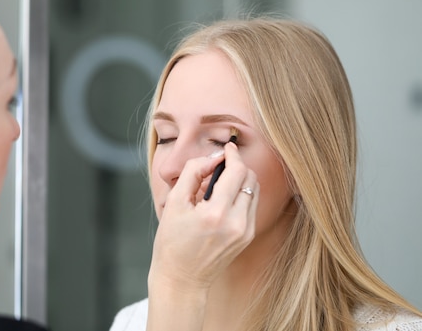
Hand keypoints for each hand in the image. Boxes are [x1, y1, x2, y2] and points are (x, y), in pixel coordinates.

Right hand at [148, 141, 258, 292]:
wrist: (182, 278)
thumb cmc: (172, 241)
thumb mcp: (175, 202)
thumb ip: (193, 172)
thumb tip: (213, 157)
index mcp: (216, 214)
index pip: (237, 172)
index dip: (233, 155)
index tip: (226, 148)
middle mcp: (237, 223)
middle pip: (250, 178)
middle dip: (237, 166)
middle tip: (217, 167)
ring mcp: (246, 232)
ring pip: (254, 190)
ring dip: (240, 180)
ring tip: (217, 185)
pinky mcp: (248, 237)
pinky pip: (251, 205)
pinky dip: (240, 195)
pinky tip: (221, 200)